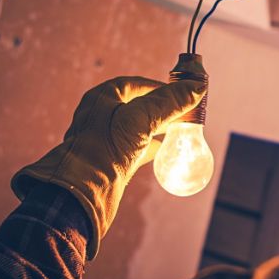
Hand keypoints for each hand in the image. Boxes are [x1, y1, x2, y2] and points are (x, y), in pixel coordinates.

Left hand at [11, 76, 205, 258]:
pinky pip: (134, 148)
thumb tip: (197, 87)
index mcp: (102, 97)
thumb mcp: (141, 119)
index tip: (182, 93)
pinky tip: (164, 151)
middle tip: (184, 112)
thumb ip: (169, 102)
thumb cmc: (104, 149)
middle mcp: (101, 115)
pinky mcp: (109, 160)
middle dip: (162, 108)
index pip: (137, 84)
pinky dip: (150, 147)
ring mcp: (105, 138)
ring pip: (137, 127)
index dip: (161, 88)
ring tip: (178, 130)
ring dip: (157, 127)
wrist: (82, 194)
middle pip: (138, 105)